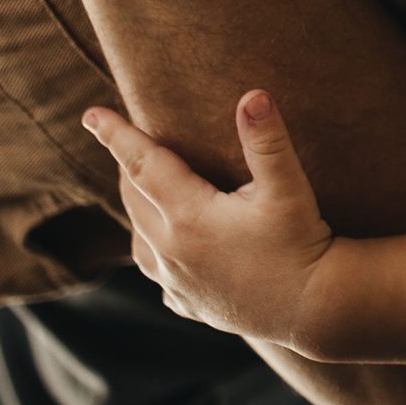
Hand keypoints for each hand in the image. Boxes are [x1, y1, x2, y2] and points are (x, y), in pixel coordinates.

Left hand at [85, 91, 333, 344]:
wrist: (314, 308)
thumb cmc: (302, 243)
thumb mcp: (288, 188)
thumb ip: (267, 140)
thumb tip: (252, 95)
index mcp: (188, 217)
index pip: (141, 164)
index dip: (115, 135)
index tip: (91, 114)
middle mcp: (171, 251)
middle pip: (134, 198)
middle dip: (126, 165)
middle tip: (126, 139)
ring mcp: (176, 282)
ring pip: (138, 237)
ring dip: (137, 206)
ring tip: (142, 186)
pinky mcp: (188, 303)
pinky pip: (155, 271)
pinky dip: (151, 249)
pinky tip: (166, 244)